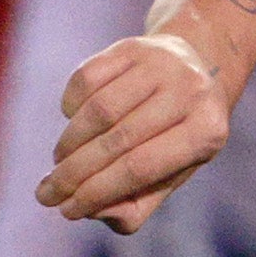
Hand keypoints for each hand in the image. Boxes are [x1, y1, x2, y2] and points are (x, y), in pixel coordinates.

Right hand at [40, 32, 227, 231]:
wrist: (197, 68)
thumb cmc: (178, 135)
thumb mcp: (172, 174)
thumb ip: (138, 203)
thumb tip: (93, 210)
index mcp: (207, 132)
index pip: (141, 168)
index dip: (98, 192)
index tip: (67, 211)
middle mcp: (190, 92)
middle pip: (118, 140)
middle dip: (75, 173)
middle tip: (48, 193)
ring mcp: (161, 63)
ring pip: (98, 109)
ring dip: (69, 143)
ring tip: (59, 163)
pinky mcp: (133, 45)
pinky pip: (87, 78)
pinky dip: (71, 107)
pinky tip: (73, 124)